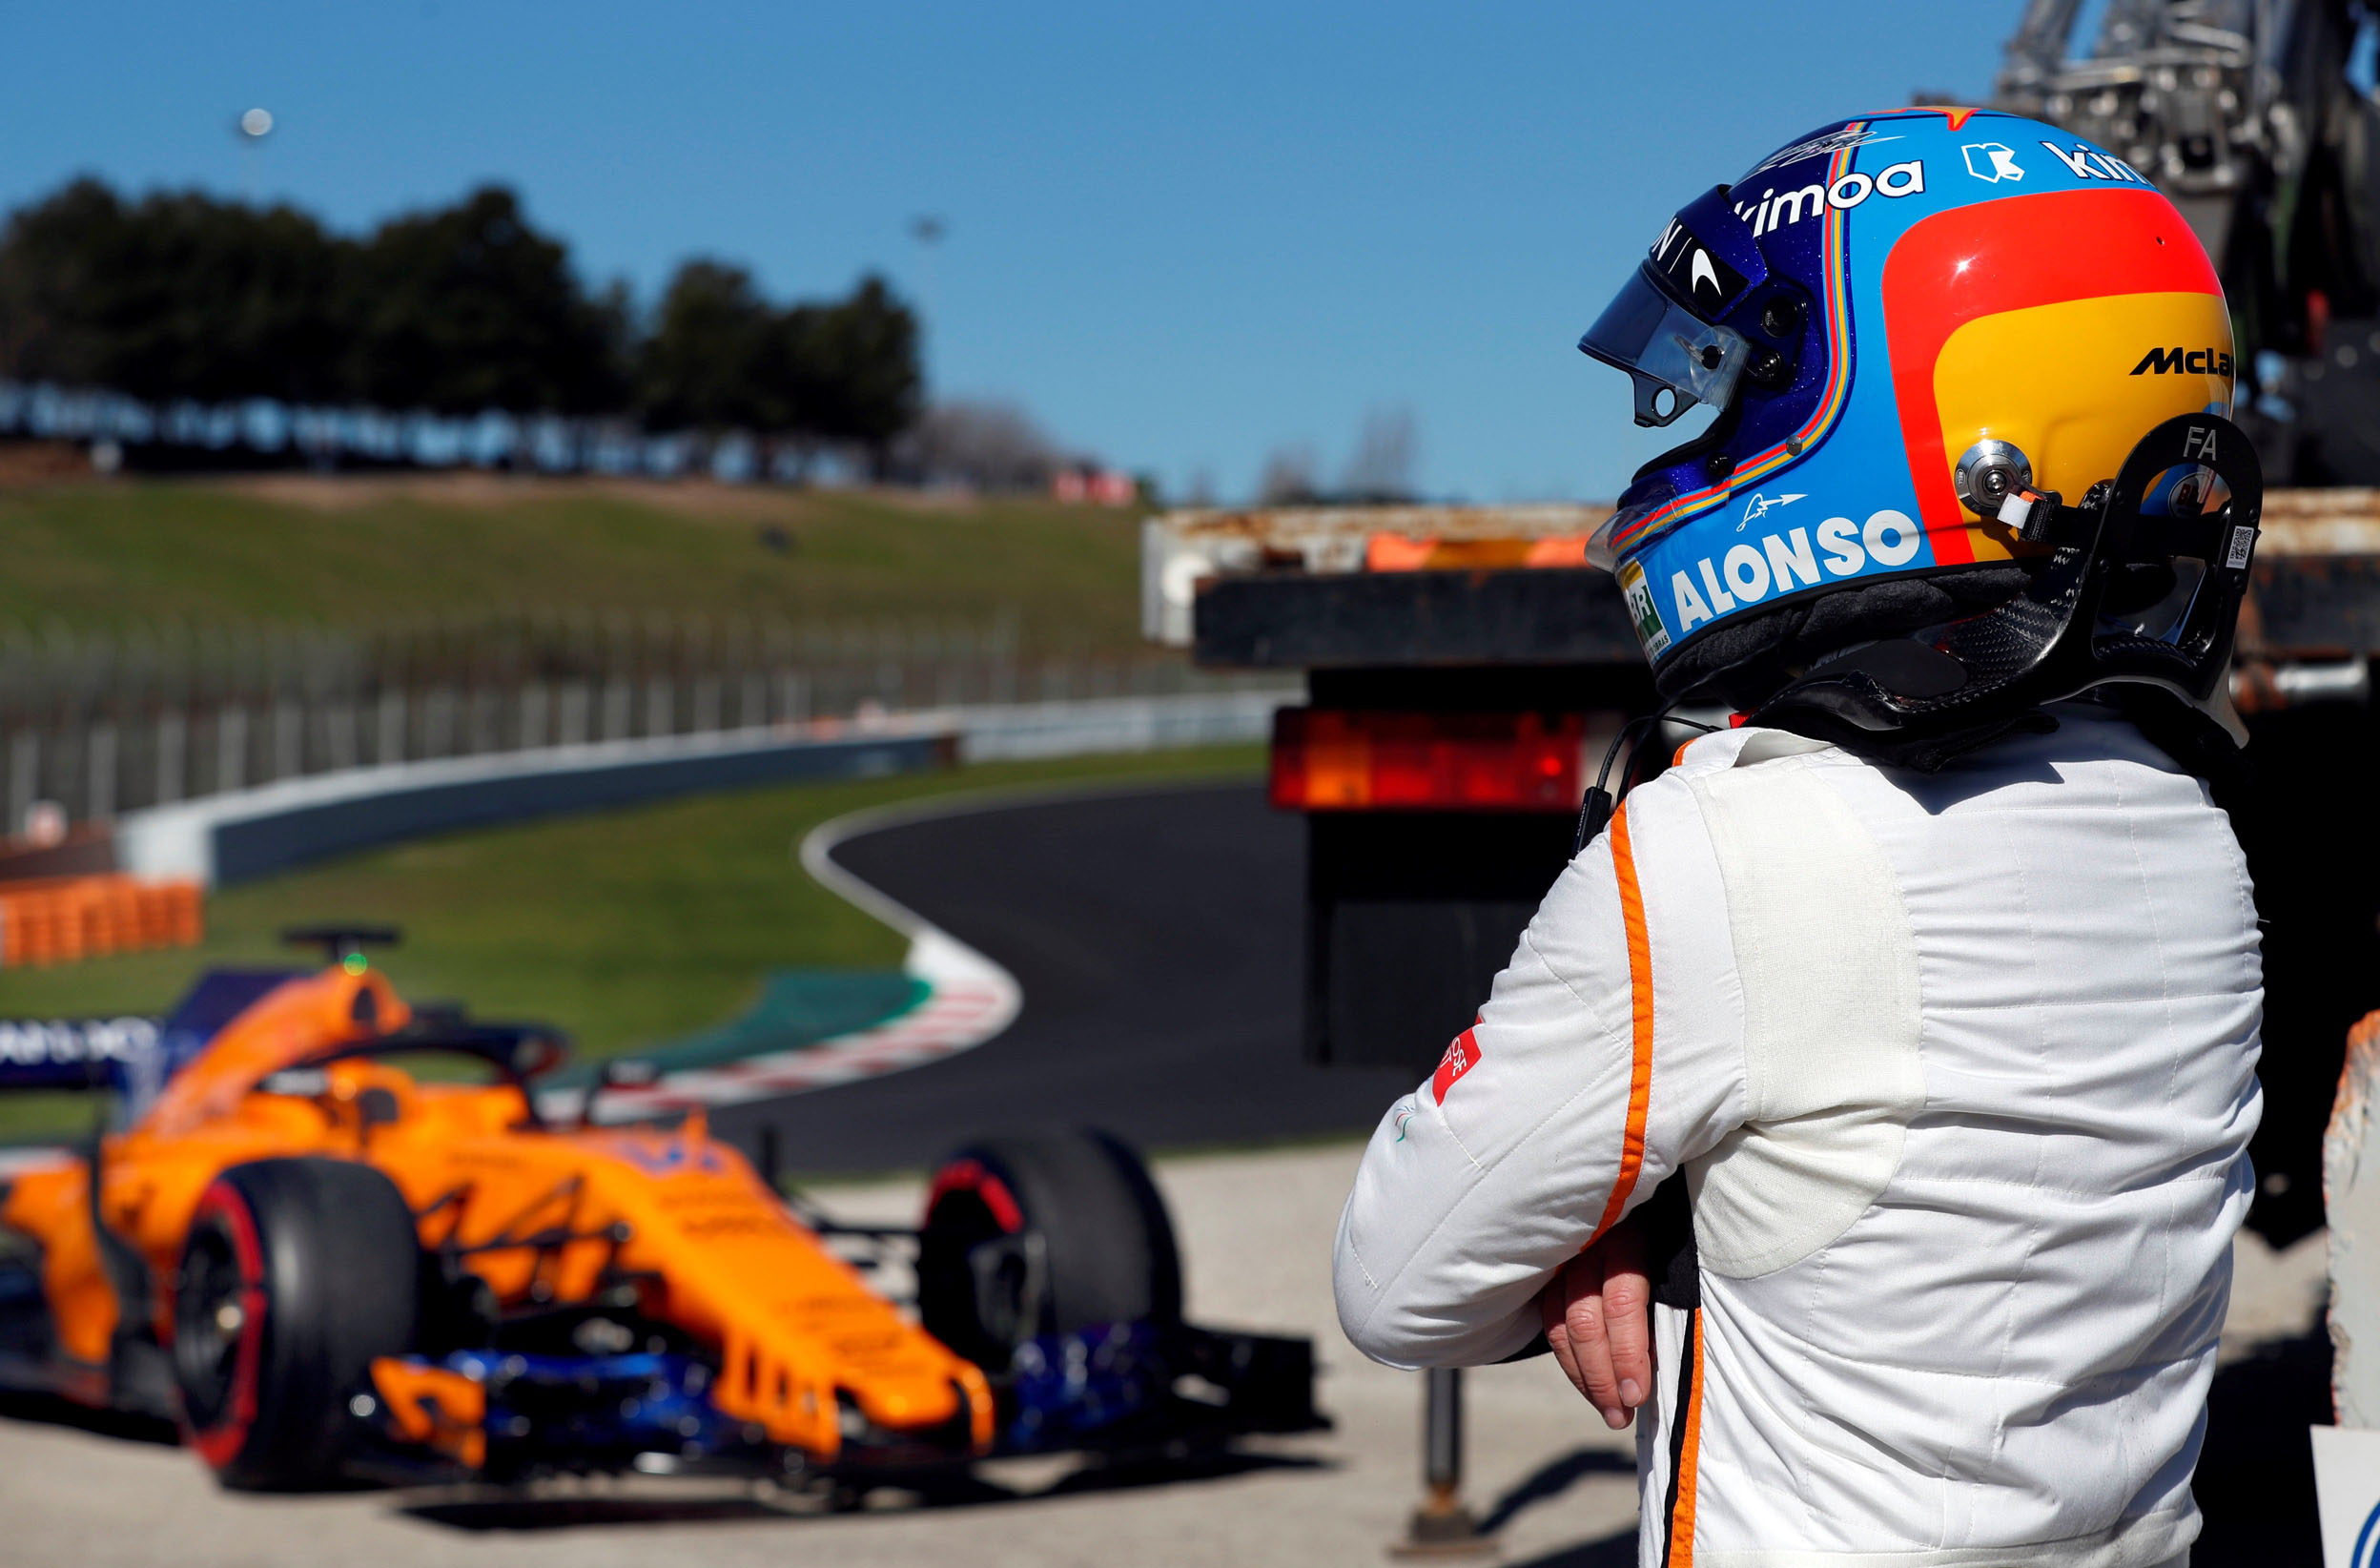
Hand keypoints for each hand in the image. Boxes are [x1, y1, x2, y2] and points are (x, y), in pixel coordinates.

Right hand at [1537, 1217, 1651, 1430]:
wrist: (1629, 1186)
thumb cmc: (1665, 1231)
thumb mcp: (1672, 1253)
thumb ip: (1667, 1299)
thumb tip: (1669, 1365)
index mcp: (1629, 1236)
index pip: (1623, 1302)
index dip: (1629, 1353)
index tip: (1638, 1395)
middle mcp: (1588, 1245)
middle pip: (1586, 1320)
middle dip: (1603, 1377)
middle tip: (1620, 1416)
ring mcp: (1563, 1256)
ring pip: (1560, 1325)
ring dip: (1583, 1375)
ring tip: (1607, 1410)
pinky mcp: (1549, 1268)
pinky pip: (1548, 1319)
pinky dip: (1567, 1357)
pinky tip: (1586, 1380)